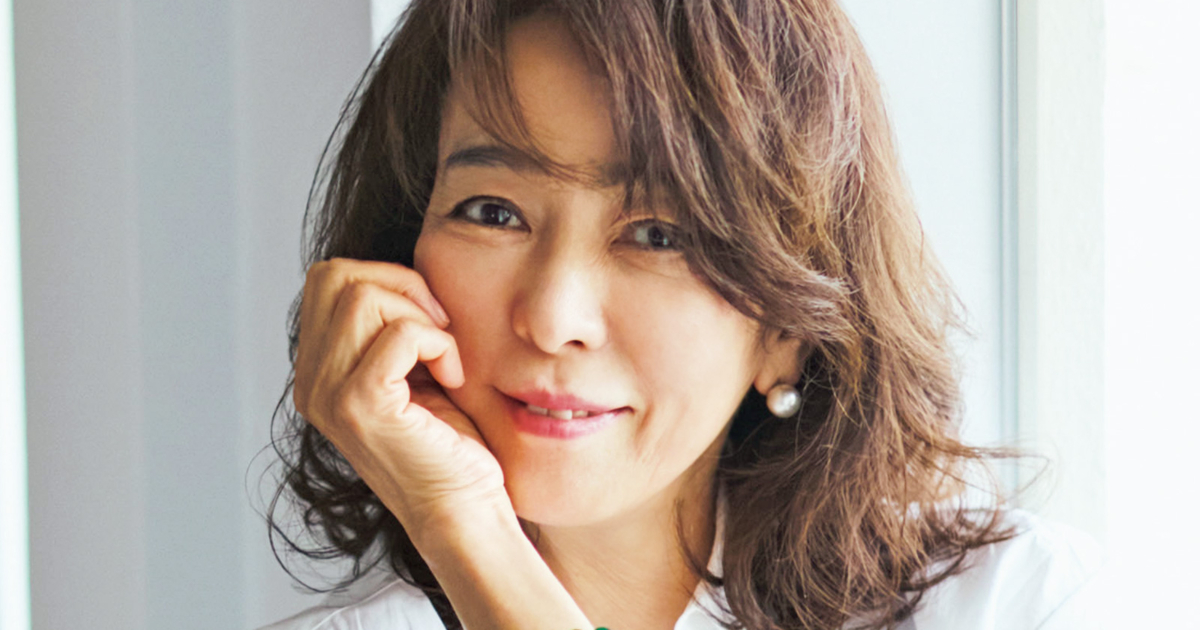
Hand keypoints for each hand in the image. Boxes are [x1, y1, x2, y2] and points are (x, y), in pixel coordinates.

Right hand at [292, 258, 507, 534]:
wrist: (463, 509)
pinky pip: (399, 332)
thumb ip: (388, 326)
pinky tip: (453, 377)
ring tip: (446, 355)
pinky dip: (439, 343)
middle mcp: (311, 383)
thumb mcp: (411, 371)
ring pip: (362, 295)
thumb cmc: (449, 442)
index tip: (430, 316)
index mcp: (316, 371)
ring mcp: (328, 394)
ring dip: (422, 315)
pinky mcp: (360, 405)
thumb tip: (400, 272)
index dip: (385, 277)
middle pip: (334, 275)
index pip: (326, 278)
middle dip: (400, 283)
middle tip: (440, 326)